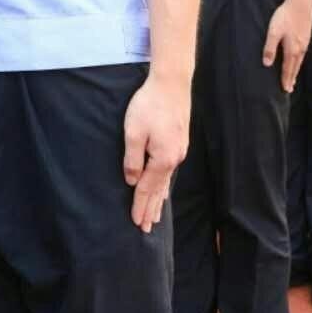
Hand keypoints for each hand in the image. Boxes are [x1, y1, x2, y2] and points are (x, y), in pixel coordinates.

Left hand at [123, 71, 190, 233]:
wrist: (171, 83)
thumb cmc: (149, 105)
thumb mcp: (133, 132)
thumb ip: (132, 159)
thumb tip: (132, 181)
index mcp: (162, 159)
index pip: (147, 189)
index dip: (140, 206)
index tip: (136, 223)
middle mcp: (174, 159)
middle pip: (159, 190)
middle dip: (151, 210)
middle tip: (146, 228)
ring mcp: (178, 151)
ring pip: (166, 182)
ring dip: (159, 200)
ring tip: (156, 216)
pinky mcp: (179, 143)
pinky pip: (169, 172)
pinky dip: (164, 185)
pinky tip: (164, 188)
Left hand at [263, 0, 311, 92]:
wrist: (301, 2)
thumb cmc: (285, 16)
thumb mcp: (273, 32)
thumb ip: (270, 48)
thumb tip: (266, 64)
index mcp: (292, 49)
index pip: (288, 69)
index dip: (286, 80)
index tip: (285, 89)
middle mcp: (300, 48)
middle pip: (295, 67)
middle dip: (292, 78)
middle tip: (289, 89)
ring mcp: (305, 42)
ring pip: (300, 61)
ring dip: (296, 70)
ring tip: (293, 78)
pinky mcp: (306, 36)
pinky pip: (302, 53)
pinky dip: (299, 61)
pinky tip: (298, 60)